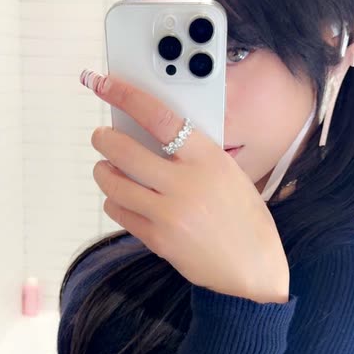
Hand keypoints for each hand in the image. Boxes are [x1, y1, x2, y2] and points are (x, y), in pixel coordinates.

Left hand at [81, 69, 289, 302]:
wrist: (252, 268)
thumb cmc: (241, 215)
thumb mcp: (227, 173)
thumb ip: (192, 154)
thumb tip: (147, 134)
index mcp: (208, 158)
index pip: (158, 117)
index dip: (126, 96)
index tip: (105, 85)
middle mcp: (186, 184)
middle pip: (124, 151)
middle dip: (104, 140)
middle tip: (101, 137)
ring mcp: (169, 214)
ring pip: (113, 183)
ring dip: (103, 172)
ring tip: (107, 169)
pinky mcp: (158, 240)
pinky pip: (119, 212)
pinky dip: (115, 201)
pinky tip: (122, 198)